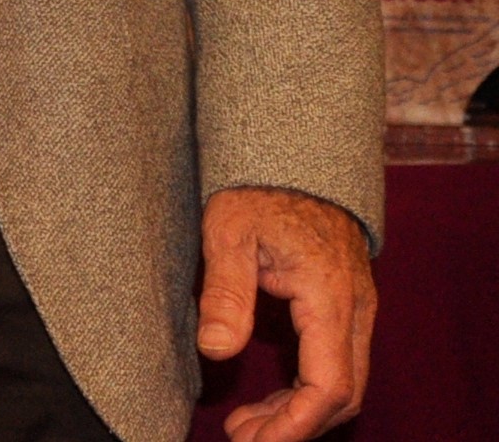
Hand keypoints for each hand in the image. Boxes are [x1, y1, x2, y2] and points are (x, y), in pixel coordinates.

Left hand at [197, 185, 374, 441]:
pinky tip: (268, 399)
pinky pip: (336, 363)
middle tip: (242, 437)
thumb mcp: (228, 230)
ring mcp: (355, 308)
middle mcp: (355, 308)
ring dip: (299, 411)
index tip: (255, 440)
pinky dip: (305, 389)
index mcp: (330, 295)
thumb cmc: (255, 189)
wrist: (290, 157)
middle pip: (343, 393)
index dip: (295, 422)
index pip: (329, 383)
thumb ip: (225, 290)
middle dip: (295, 425)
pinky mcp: (344, 307)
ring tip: (246, 426)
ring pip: (342, 382)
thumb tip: (215, 351)